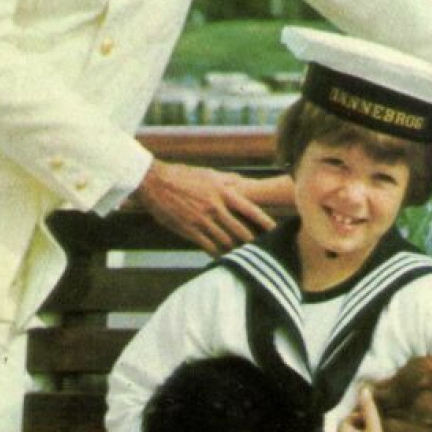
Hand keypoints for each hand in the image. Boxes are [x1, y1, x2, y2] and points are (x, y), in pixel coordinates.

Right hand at [133, 160, 276, 252]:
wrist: (155, 182)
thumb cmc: (182, 175)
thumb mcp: (208, 173)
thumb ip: (228, 179)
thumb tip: (243, 181)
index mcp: (223, 192)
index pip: (251, 210)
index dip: (265, 222)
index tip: (276, 230)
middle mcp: (216, 208)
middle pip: (242, 230)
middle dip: (254, 242)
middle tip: (265, 250)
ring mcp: (202, 220)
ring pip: (226, 241)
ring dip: (237, 250)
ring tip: (247, 257)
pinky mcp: (189, 230)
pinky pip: (208, 246)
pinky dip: (218, 254)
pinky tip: (224, 259)